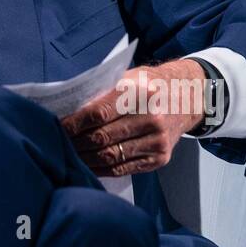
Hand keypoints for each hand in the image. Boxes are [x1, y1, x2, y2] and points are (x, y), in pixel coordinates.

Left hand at [59, 59, 206, 176]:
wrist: (188, 97)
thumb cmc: (149, 85)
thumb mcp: (128, 78)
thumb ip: (102, 92)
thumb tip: (68, 109)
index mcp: (140, 92)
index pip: (98, 113)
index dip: (74, 123)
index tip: (58, 126)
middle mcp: (152, 117)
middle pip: (102, 137)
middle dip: (76, 142)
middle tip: (58, 143)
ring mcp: (157, 140)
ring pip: (111, 156)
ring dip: (86, 158)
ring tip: (69, 155)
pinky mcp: (160, 158)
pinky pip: (123, 168)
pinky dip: (102, 169)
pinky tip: (88, 165)